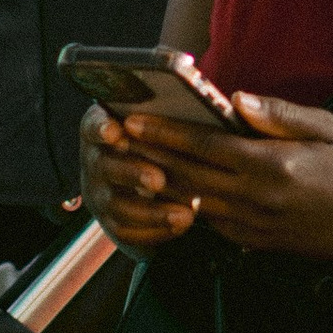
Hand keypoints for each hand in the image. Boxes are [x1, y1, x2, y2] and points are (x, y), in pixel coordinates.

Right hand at [80, 103, 204, 250]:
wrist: (159, 176)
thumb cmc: (174, 139)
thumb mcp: (176, 121)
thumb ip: (194, 112)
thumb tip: (239, 101)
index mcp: (104, 126)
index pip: (93, 125)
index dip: (102, 128)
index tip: (116, 132)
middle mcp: (95, 160)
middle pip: (104, 166)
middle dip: (132, 173)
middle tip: (158, 180)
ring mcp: (100, 193)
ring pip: (117, 205)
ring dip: (150, 211)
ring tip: (185, 214)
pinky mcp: (112, 222)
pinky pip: (126, 231)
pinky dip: (154, 231)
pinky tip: (182, 226)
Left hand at [126, 93, 332, 268]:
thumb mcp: (326, 129)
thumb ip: (277, 114)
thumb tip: (234, 99)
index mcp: (273, 165)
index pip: (205, 147)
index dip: (165, 132)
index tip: (134, 119)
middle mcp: (257, 199)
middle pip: (187, 176)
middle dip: (148, 156)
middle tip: (115, 139)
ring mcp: (254, 226)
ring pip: (192, 203)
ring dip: (159, 183)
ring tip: (130, 163)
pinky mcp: (255, 244)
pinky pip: (210, 223)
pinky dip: (184, 207)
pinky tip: (167, 191)